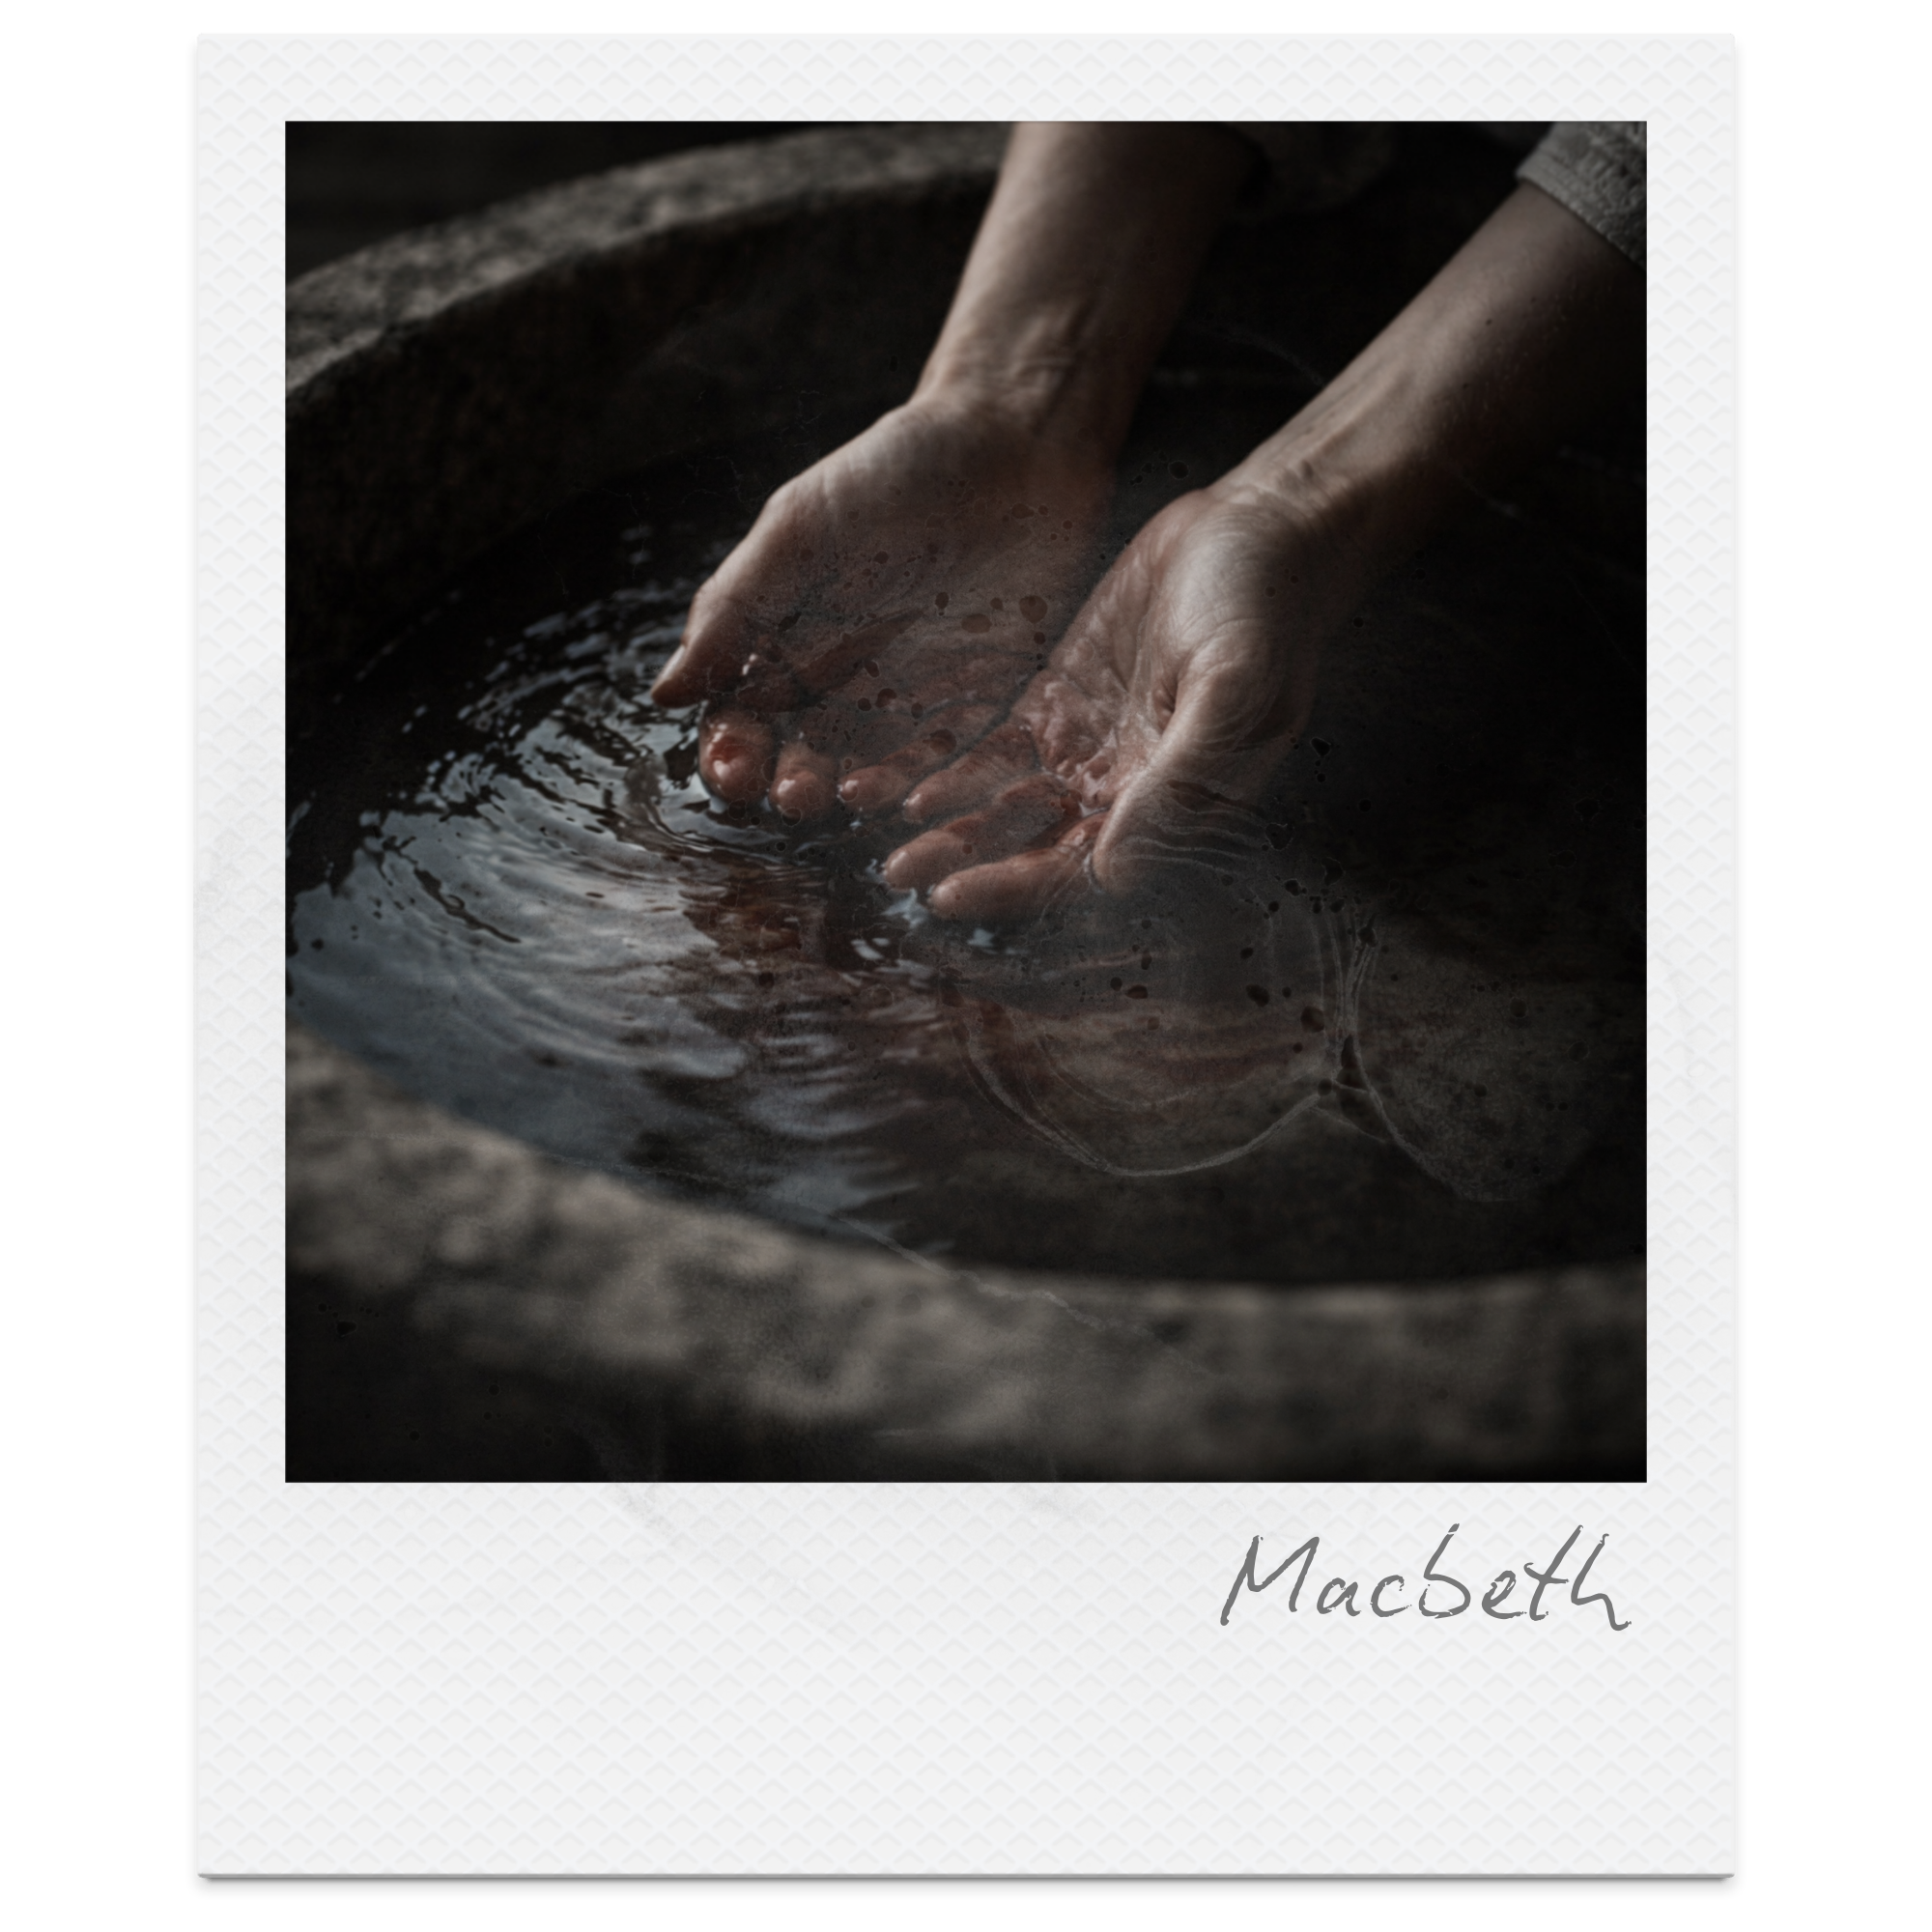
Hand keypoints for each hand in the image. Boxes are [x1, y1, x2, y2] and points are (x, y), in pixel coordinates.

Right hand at [649, 393, 1110, 822]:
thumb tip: (664, 694)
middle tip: (790, 794)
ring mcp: (913, 698)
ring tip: (839, 797)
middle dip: (791, 782)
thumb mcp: (801, 527)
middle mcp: (844, 682)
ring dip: (852, 792)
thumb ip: (734, 608)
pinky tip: (906, 795)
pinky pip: (948, 758)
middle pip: (803, 757)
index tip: (732, 769)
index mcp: (786, 642)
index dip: (732, 752)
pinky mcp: (981, 702)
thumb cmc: (897, 469)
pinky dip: (925, 781)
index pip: (742, 721)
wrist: (1016, 439)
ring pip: (872, 770)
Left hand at [881, 480, 1365, 921]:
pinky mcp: (1056, 701)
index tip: (956, 895)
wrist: (1260, 535)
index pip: (1081, 871)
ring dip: (950, 826)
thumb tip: (1115, 869)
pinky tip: (904, 782)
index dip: (1018, 888)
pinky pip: (994, 749)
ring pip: (1004, 803)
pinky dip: (952, 769)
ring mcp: (1085, 747)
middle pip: (1031, 847)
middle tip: (901, 875)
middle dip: (966, 864)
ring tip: (887, 839)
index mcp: (1170, 808)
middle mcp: (1122, 791)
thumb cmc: (1267, 617)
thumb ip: (1179, 781)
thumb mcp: (1233, 694)